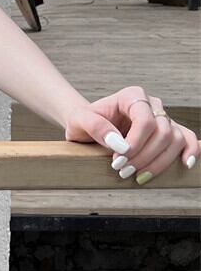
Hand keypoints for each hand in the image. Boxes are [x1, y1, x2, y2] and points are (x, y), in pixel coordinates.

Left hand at [62, 86, 198, 184]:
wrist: (89, 124)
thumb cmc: (85, 120)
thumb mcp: (80, 121)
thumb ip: (95, 127)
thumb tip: (119, 143)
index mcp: (132, 96)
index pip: (145, 120)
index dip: (136, 143)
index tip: (118, 159)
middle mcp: (151, 104)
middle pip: (162, 132)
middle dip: (144, 156)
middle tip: (122, 170)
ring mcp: (162, 117)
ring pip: (174, 139)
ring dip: (158, 162)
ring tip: (136, 175)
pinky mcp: (169, 131)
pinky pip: (187, 138)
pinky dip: (191, 150)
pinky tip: (185, 164)